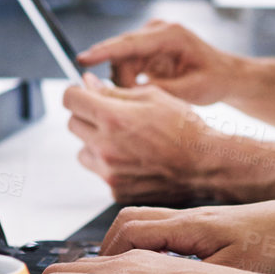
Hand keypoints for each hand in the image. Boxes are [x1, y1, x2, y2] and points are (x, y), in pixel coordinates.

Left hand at [62, 75, 227, 201]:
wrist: (204, 164)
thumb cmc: (184, 127)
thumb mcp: (152, 96)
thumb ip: (113, 91)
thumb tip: (88, 84)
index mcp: (112, 118)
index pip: (69, 99)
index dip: (77, 92)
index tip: (85, 94)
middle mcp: (105, 146)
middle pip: (73, 123)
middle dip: (88, 115)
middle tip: (112, 116)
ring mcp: (109, 172)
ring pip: (83, 150)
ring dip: (96, 142)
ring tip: (126, 140)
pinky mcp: (115, 189)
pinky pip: (100, 171)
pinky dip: (111, 164)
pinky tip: (136, 159)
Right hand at [76, 20, 243, 102]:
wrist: (226, 75)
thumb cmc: (214, 80)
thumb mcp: (191, 90)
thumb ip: (159, 91)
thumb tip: (128, 94)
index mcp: (171, 34)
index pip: (130, 42)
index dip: (104, 51)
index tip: (82, 59)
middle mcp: (158, 31)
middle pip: (121, 53)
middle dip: (119, 79)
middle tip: (132, 101)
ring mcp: (151, 37)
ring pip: (121, 61)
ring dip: (126, 82)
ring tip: (147, 97)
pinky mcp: (147, 48)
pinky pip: (127, 65)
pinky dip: (130, 81)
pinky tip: (144, 92)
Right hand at [100, 201, 274, 273]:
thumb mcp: (236, 272)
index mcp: (191, 226)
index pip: (131, 230)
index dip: (108, 254)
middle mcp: (190, 218)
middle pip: (131, 221)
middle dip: (109, 248)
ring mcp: (200, 220)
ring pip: (148, 223)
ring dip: (129, 246)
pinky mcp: (210, 227)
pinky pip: (167, 230)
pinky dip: (152, 247)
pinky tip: (159, 271)